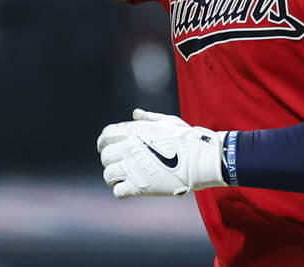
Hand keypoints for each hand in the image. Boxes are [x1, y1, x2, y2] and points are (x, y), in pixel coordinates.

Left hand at [97, 109, 227, 198]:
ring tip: (125, 177)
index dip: (104, 142)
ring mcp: (132, 168)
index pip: (106, 136)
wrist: (198, 157)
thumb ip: (148, 118)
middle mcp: (129, 148)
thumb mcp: (167, 121)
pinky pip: (118, 191)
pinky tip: (131, 188)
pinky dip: (122, 190)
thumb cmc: (186, 138)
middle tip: (121, 165)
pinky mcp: (139, 186)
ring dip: (114, 176)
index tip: (107, 148)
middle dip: (110, 161)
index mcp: (134, 132)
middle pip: (106, 157)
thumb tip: (135, 113)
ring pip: (109, 175)